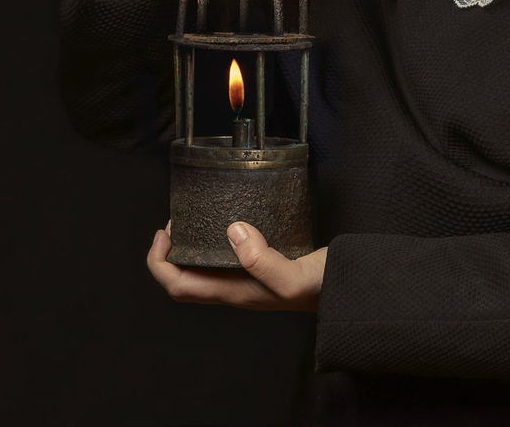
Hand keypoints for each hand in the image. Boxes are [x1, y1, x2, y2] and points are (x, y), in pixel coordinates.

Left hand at [146, 220, 326, 311]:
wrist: (348, 289)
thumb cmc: (322, 287)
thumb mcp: (292, 276)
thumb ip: (262, 259)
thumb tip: (233, 231)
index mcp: (235, 293)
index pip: (180, 286)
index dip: (160, 263)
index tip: (164, 232)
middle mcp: (237, 288)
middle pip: (186, 279)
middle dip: (171, 252)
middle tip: (176, 221)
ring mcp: (249, 278)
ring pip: (204, 268)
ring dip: (192, 246)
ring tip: (194, 217)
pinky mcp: (263, 265)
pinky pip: (227, 255)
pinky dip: (216, 239)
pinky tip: (230, 220)